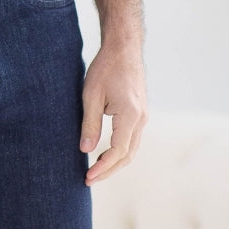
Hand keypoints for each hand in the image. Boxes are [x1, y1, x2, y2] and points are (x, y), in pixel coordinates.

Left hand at [79, 44, 146, 184]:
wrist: (124, 48)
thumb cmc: (105, 68)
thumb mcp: (91, 95)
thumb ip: (90, 124)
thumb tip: (85, 150)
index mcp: (130, 115)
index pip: (117, 152)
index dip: (103, 167)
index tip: (88, 176)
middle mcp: (141, 119)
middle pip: (127, 156)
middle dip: (108, 170)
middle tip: (89, 179)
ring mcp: (143, 116)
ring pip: (131, 149)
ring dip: (115, 162)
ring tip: (95, 170)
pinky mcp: (141, 112)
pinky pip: (132, 139)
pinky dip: (120, 151)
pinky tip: (105, 152)